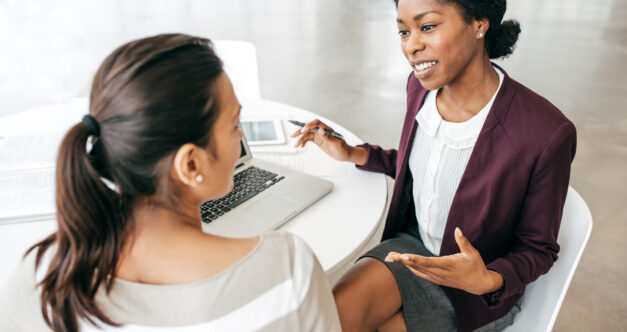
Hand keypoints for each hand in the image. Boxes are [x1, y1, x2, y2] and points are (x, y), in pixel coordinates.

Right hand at [290, 119, 366, 163]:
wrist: (345, 154)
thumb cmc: (343, 148)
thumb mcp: (336, 143)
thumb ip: (328, 136)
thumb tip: (321, 130)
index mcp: (327, 129)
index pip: (316, 124)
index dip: (309, 125)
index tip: (303, 131)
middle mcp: (322, 131)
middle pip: (309, 128)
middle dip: (300, 131)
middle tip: (294, 135)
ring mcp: (320, 136)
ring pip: (308, 134)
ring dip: (301, 139)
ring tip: (296, 144)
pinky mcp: (318, 141)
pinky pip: (309, 139)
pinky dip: (304, 142)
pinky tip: (301, 145)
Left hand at [384, 227, 503, 294]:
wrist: (479, 284)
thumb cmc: (475, 266)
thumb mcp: (472, 253)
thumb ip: (463, 241)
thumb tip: (457, 229)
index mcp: (448, 264)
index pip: (427, 262)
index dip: (414, 259)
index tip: (403, 256)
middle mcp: (440, 272)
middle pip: (417, 266)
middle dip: (402, 261)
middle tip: (389, 256)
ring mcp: (437, 277)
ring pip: (417, 270)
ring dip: (404, 264)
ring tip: (391, 257)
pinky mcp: (437, 280)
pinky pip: (421, 274)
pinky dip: (411, 268)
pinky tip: (403, 264)